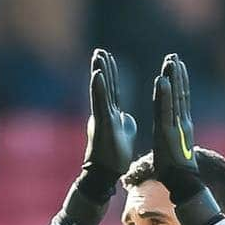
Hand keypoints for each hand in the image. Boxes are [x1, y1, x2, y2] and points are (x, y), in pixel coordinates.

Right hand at [81, 47, 136, 195]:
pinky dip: (99, 89)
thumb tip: (126, 117)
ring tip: (98, 56)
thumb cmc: (114, 157)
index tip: (108, 57)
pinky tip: (97, 75)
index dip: (111, 74)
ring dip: (100, 73)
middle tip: (100, 50)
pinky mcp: (103, 124)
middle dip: (103, 68)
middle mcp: (105, 114)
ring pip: (101, 91)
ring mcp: (103, 118)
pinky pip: (101, 104)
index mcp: (112, 115)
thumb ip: (125, 123)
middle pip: (106, 86)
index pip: (112, 90)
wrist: (105, 174)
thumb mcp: (124, 135)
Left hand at [152, 53, 202, 202]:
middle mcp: (182, 123)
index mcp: (182, 126)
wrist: (184, 183)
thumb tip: (171, 138)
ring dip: (173, 78)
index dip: (180, 82)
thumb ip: (174, 140)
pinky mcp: (168, 131)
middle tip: (174, 56)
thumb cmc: (177, 171)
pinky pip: (166, 109)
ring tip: (170, 61)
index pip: (181, 100)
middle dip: (177, 74)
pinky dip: (165, 94)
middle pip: (180, 94)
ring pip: (175, 98)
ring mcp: (176, 126)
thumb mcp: (174, 150)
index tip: (178, 66)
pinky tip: (163, 80)